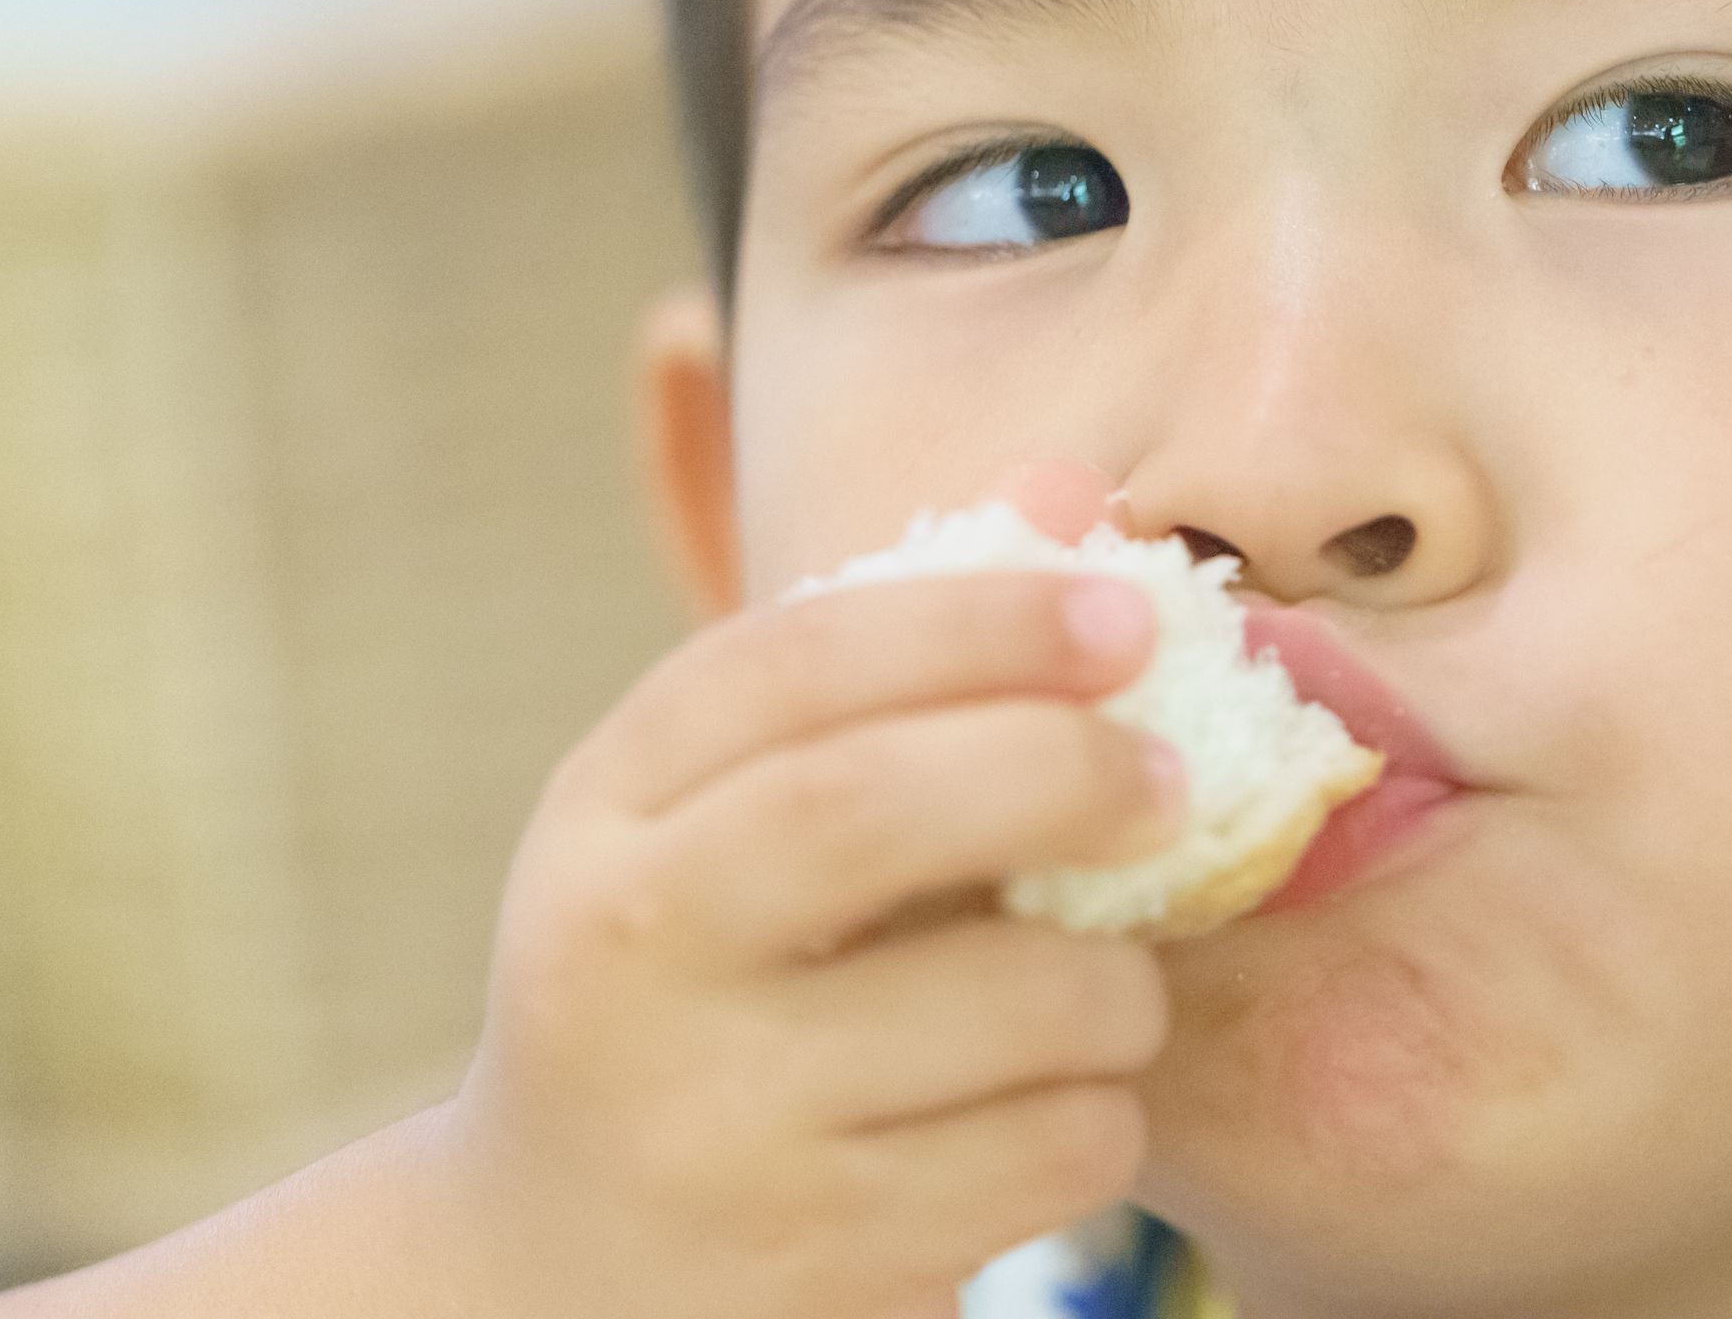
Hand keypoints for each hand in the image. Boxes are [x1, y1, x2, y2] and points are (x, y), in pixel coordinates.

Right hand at [417, 465, 1182, 1318]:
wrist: (559, 1280)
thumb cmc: (707, 990)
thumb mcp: (735, 826)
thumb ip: (892, 675)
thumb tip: (1073, 492)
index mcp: (603, 817)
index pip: (779, 664)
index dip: (974, 619)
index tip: (1127, 612)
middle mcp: (626, 960)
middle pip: (861, 805)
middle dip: (1057, 765)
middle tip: (1172, 776)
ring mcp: (712, 1125)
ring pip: (1014, 1001)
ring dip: (1119, 982)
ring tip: (1097, 988)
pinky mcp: (816, 1264)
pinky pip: (1052, 1151)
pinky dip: (1100, 1116)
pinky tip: (1045, 1111)